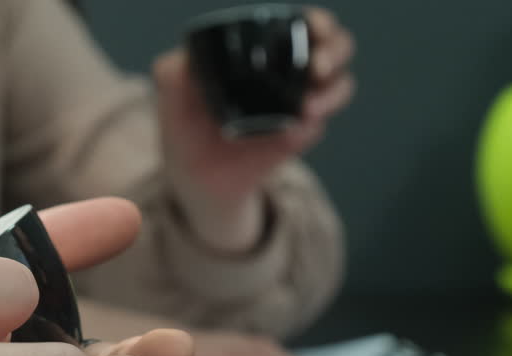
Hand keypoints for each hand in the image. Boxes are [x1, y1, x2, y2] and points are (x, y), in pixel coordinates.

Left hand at [154, 7, 354, 250]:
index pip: (300, 25)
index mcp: (263, 51)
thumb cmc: (184, 128)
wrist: (194, 178)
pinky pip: (318, 124)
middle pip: (335, 47)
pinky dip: (313, 123)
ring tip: (309, 107)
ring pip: (340, 84)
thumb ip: (173, 72)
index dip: (315, 21)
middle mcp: (287, 73)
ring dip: (333, 91)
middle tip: (317, 67)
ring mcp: (297, 105)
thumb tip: (187, 61)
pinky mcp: (298, 137)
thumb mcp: (171, 96)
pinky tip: (297, 127)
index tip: (312, 28)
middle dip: (335, 50)